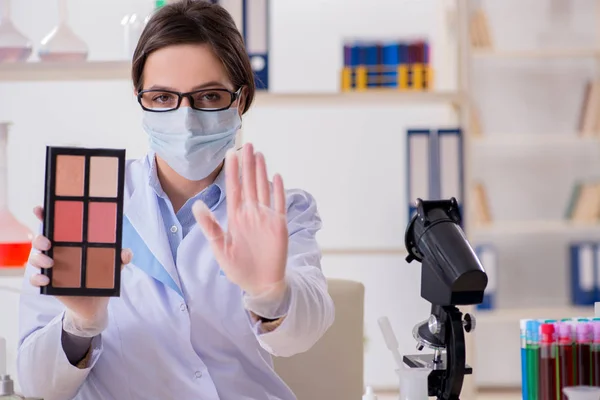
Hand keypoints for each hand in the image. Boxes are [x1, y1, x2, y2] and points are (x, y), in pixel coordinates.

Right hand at [28, 206, 132, 335]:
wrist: (97, 302)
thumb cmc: (103, 277)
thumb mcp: (115, 265)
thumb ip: (122, 257)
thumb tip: (125, 253)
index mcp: (70, 242)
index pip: (54, 225)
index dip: (44, 214)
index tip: (40, 208)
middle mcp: (57, 252)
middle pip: (40, 239)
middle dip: (39, 238)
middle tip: (48, 242)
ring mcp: (51, 267)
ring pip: (35, 257)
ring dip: (38, 257)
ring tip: (50, 263)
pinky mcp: (48, 284)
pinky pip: (35, 279)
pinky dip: (37, 278)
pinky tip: (45, 279)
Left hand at [193, 143, 287, 298]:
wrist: (259, 284)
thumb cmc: (239, 268)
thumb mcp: (220, 248)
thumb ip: (210, 226)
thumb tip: (196, 205)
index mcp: (236, 217)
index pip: (233, 188)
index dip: (232, 171)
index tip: (230, 154)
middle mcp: (251, 213)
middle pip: (249, 184)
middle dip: (248, 165)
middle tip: (246, 145)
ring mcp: (265, 218)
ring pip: (263, 189)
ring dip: (261, 172)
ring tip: (259, 154)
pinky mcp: (279, 225)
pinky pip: (279, 204)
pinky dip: (278, 191)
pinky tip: (277, 176)